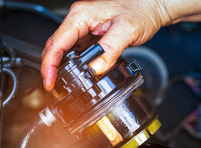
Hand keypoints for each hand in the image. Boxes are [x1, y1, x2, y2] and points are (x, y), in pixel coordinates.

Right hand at [41, 0, 171, 90]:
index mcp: (82, 15)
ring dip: (61, 66)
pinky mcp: (91, 33)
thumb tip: (95, 68)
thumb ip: (110, 49)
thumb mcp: (127, 30)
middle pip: (56, 46)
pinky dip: (74, 63)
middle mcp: (80, 19)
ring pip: (65, 49)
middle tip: (53, 86)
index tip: (49, 81)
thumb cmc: (141, 11)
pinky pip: (77, 49)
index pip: (57, 42)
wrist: (150, 7)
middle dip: (51, 67)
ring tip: (62, 83)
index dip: (49, 64)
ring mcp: (85, 26)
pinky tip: (78, 72)